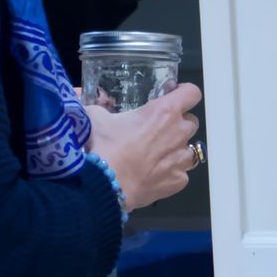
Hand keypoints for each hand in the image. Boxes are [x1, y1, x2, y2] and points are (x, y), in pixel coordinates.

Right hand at [84, 83, 201, 210]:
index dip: (184, 92)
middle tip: (157, 129)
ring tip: (157, 155)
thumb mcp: (95, 117)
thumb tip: (84, 98)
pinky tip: (154, 174)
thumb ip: (98, 105)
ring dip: (177, 149)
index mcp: (165, 111)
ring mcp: (181, 158)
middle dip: (178, 123)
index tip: (173, 96)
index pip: (192, 93)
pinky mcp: (178, 180)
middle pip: (192, 121)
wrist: (105, 184)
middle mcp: (179, 132)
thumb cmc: (103, 146)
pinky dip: (172, 173)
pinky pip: (182, 173)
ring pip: (190, 149)